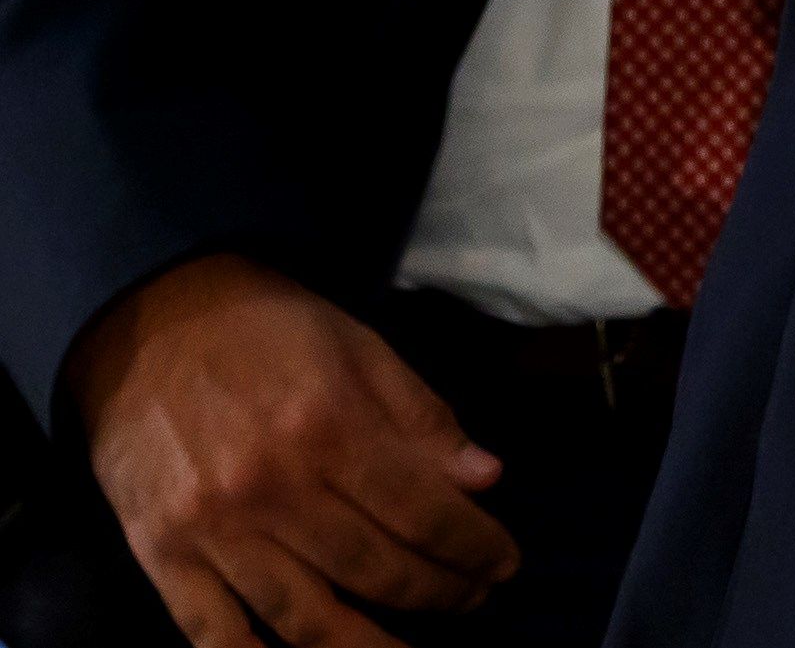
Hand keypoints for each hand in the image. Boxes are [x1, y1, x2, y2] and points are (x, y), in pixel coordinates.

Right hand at [61, 253, 518, 647]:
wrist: (146, 321)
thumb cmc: (268, 331)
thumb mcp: (361, 349)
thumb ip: (423, 420)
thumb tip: (487, 480)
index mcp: (327, 427)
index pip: (423, 511)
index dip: (474, 546)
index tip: (505, 564)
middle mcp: (269, 488)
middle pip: (373, 569)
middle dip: (438, 593)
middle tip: (474, 599)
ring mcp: (209, 530)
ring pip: (303, 617)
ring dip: (368, 645)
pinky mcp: (159, 555)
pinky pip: (213, 635)